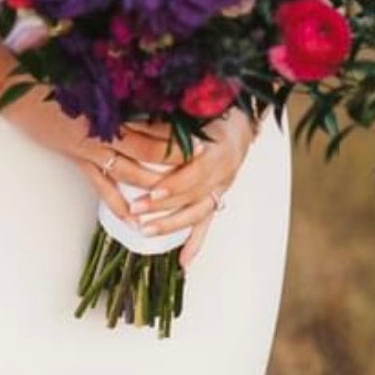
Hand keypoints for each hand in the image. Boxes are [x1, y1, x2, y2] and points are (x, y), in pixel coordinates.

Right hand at [2, 92, 189, 226]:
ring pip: (128, 170)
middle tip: (202, 165)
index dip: (177, 131)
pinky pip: (101, 184)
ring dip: (152, 183)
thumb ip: (120, 87)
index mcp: (110, 106)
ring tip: (177, 192)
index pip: (151, 122)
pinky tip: (132, 218)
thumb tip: (154, 88)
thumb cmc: (54, 76)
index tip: (203, 134)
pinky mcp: (76, 158)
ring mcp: (89, 147)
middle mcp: (103, 129)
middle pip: (147, 148)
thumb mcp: (91, 76)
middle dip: (175, 159)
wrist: (18, 90)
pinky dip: (117, 201)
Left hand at [127, 109, 257, 269]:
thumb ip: (170, 120)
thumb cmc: (213, 112)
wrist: (240, 122)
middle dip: (162, 205)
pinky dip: (196, 243)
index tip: (152, 191)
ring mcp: (221, 187)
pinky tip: (183, 262)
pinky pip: (207, 222)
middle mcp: (222, 171)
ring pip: (196, 212)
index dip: (174, 184)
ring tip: (144, 231)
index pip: (195, 173)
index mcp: (218, 149)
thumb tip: (135, 115)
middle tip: (136, 209)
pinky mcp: (218, 196)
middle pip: (191, 195)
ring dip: (170, 224)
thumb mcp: (194, 112)